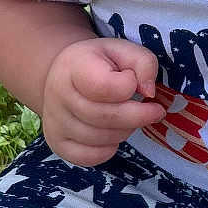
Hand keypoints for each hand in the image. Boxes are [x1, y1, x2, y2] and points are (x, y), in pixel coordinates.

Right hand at [40, 37, 166, 166]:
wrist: (65, 76)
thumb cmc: (100, 63)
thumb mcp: (124, 51)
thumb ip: (143, 63)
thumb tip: (149, 92)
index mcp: (74, 66)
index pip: (106, 86)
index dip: (130, 85)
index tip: (134, 81)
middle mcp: (58, 94)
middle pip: (106, 117)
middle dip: (138, 116)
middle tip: (153, 110)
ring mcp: (54, 121)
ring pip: (101, 139)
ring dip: (126, 131)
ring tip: (129, 117)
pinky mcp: (57, 143)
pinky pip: (90, 157)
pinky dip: (109, 149)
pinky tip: (114, 133)